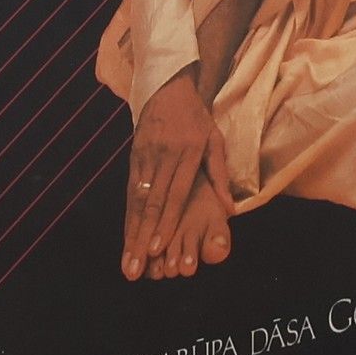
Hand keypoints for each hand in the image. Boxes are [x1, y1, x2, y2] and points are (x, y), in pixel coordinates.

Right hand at [121, 69, 229, 280]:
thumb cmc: (196, 118)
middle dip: (142, 238)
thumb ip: (220, 174)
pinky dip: (128, 217)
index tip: (156, 248)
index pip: (174, 194)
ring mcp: (145, 157)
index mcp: (186, 153)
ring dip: (131, 233)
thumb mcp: (215, 139)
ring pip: (136, 201)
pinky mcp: (133, 157)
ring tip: (128, 261)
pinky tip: (125, 237)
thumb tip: (229, 209)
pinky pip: (129, 191)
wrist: (167, 87)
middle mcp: (163, 158)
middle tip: (136, 267)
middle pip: (151, 203)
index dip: (165, 222)